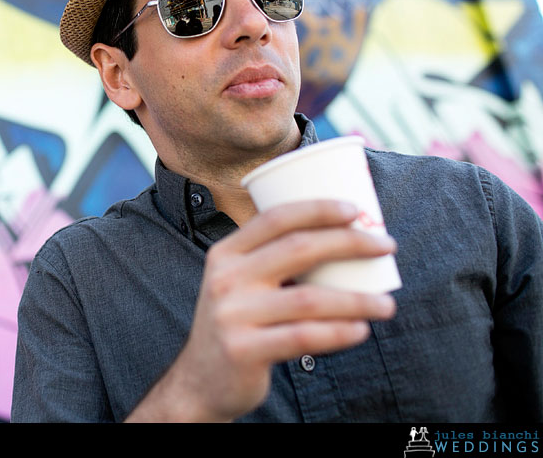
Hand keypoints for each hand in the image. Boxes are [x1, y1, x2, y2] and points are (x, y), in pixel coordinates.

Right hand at [125, 200, 396, 421]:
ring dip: (357, 299)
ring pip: (309, 298)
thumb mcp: (238, 283)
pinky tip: (360, 331)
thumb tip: (340, 240)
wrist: (201, 379)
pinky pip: (303, 338)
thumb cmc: (238, 323)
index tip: (355, 210)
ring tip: (387, 304)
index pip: (274, 218)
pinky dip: (338, 333)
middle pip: (298, 248)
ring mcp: (232, 314)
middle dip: (350, 242)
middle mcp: (225, 279)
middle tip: (386, 246)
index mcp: (225, 253)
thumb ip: (271, 261)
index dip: (317, 209)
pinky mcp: (244, 350)